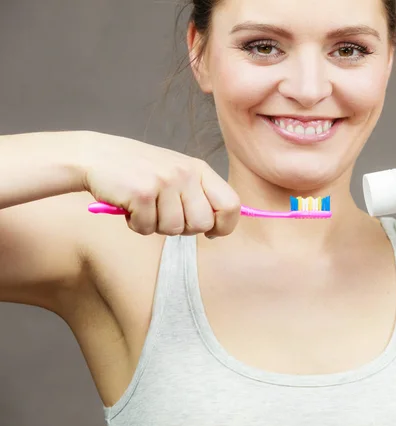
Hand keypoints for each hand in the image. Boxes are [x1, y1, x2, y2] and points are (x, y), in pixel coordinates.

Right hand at [81, 132, 239, 236]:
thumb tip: (218, 228)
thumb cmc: (140, 172)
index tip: (211, 232)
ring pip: (174, 230)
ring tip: (144, 206)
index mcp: (199, 169)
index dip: (224, 225)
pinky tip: (129, 206)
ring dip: (156, 226)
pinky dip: (136, 224)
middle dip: (183, 228)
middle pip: (202, 224)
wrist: (96, 156)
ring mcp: (165, 182)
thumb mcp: (177, 175)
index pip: (232, 205)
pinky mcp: (142, 193)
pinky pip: (147, 228)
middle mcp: (186, 173)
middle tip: (164, 214)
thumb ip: (199, 196)